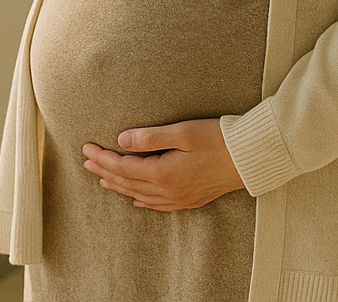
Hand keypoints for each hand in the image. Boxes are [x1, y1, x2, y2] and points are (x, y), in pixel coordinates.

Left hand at [82, 119, 244, 210]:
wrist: (251, 157)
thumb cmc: (219, 138)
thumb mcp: (182, 132)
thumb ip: (150, 137)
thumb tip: (121, 140)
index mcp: (163, 173)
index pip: (122, 166)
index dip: (102, 157)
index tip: (85, 148)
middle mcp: (169, 191)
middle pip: (127, 183)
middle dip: (104, 171)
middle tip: (86, 162)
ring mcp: (180, 198)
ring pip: (140, 195)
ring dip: (119, 186)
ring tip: (102, 179)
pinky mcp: (192, 200)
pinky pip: (159, 205)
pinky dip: (142, 201)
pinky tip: (136, 200)